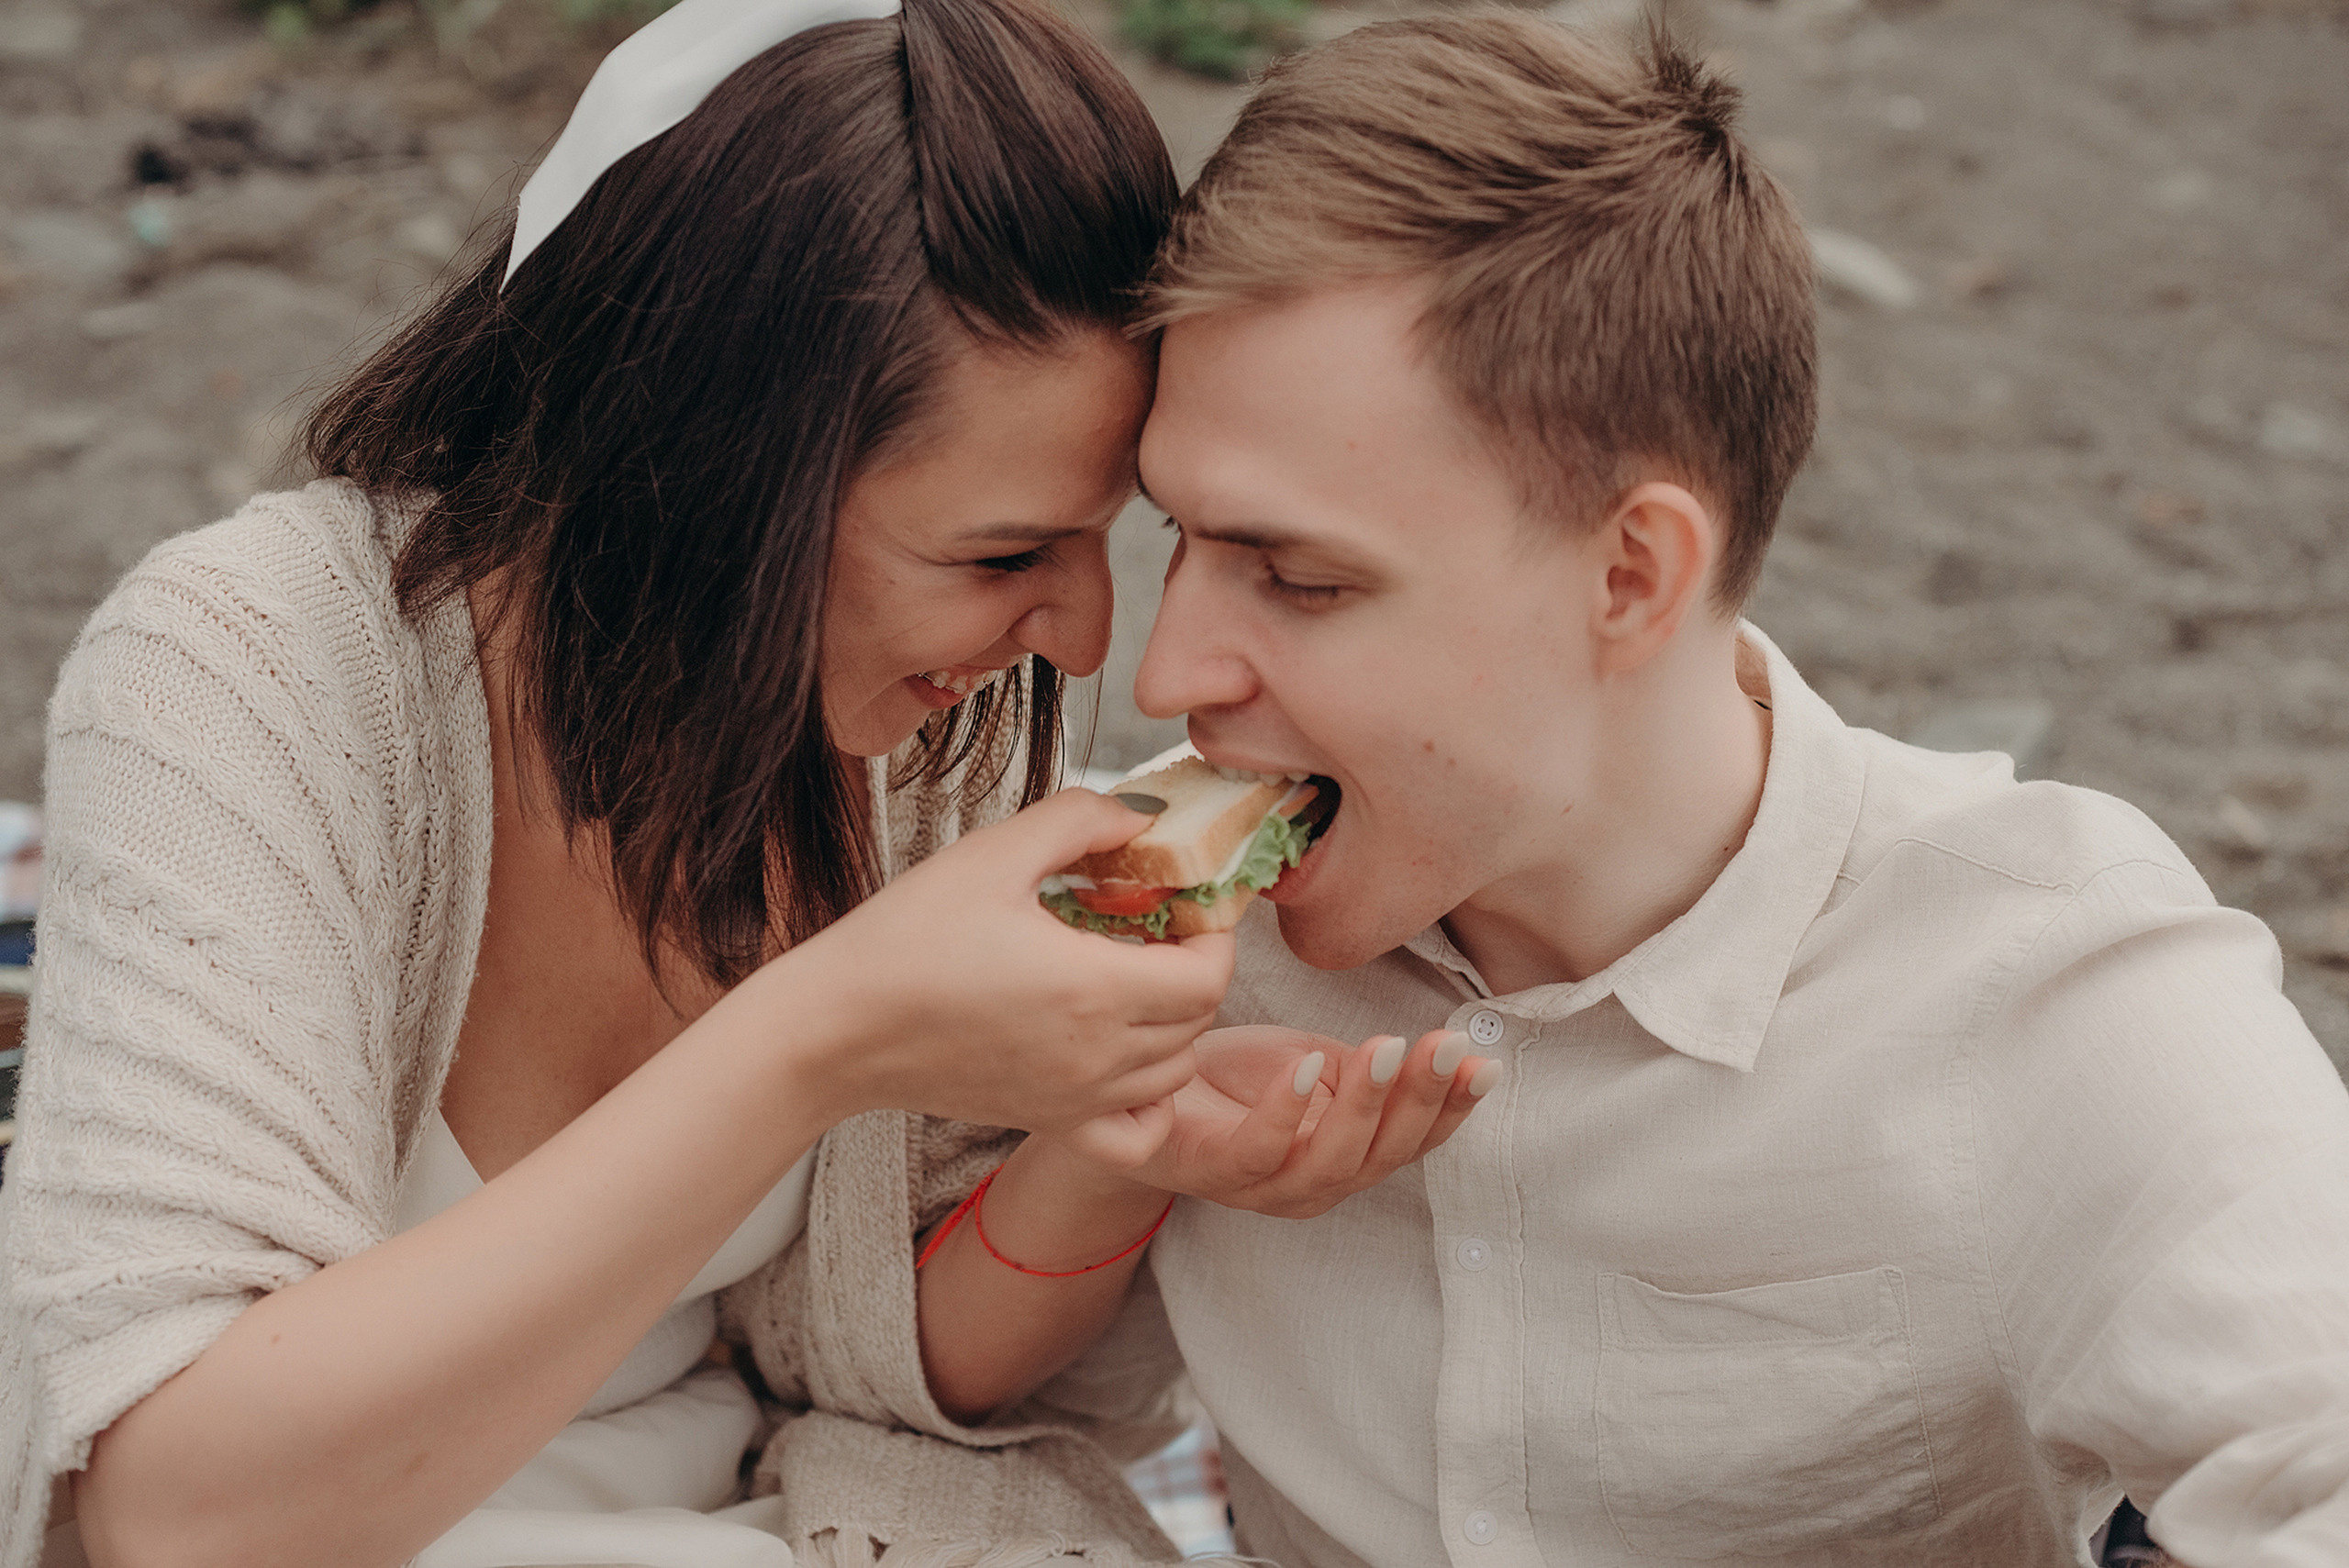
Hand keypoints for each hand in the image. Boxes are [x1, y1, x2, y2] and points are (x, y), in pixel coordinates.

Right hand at [770, 788, 1234, 1132]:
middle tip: (1157, 926)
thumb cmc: (906, 937)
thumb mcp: (993, 852)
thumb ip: (1079, 820)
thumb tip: (1142, 814)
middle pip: (1199, 1020)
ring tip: (1132, 977)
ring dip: (1176, 1023)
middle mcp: (1096, 1056)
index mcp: (1092, 988)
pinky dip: (1151, 1101)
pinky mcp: (1047, 1121)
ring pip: (1175, 1071)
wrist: (837, 1026)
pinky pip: (1136, 1135)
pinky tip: (1122, 1056)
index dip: (1213, 934)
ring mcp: (1074, 1098)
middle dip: (1195, 968)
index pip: (1209, 975)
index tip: (1186, 901)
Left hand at [1060, 1024, 1497, 1218]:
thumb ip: (1368, 1070)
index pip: (1414, 1142)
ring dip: (1365, 1105)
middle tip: (1444, 1046)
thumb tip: (1448, 1051)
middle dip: (1421, 1101)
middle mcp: (1310, 1186)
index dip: (1452, 1108)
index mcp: (1346, 1158)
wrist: (1136, 1087)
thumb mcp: (1313, 1063)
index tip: (1484, 1062)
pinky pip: (1255, 1154)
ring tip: (1388, 1049)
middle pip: (1381, 1156)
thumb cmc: (1230, 1081)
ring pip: (1329, 1162)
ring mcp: (1259, 1188)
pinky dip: (1286, 1113)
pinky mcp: (1206, 1170)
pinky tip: (1308, 1067)